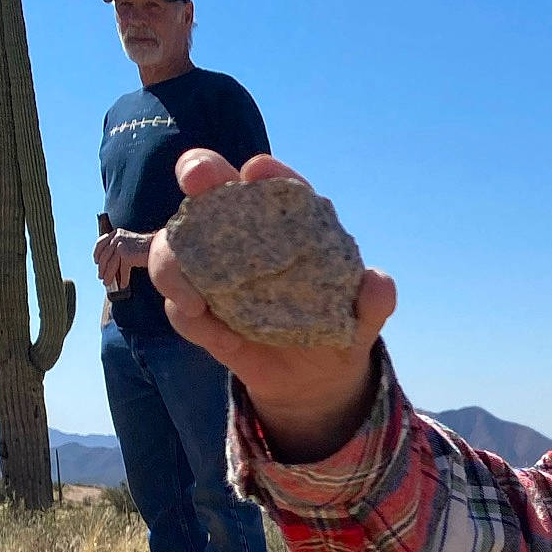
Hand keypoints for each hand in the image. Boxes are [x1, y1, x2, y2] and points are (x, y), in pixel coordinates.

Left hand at [92, 228, 152, 291]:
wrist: (159, 247)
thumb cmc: (146, 248)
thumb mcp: (129, 244)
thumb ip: (119, 248)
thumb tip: (110, 264)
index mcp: (117, 233)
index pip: (101, 243)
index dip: (97, 253)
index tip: (96, 261)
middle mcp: (117, 237)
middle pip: (105, 256)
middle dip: (102, 268)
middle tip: (101, 277)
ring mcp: (121, 246)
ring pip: (111, 264)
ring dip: (109, 275)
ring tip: (107, 283)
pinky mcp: (127, 255)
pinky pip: (122, 270)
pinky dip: (123, 279)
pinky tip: (123, 285)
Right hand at [147, 150, 393, 462]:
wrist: (314, 380)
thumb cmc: (338, 330)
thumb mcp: (363, 319)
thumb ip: (373, 301)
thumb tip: (378, 283)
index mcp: (287, 223)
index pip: (275, 184)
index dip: (265, 174)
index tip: (257, 173)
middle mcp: (242, 234)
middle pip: (210, 186)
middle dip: (198, 171)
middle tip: (196, 180)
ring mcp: (212, 270)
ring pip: (175, 244)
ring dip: (173, 260)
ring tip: (193, 299)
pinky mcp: (199, 312)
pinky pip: (179, 308)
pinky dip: (186, 316)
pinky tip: (210, 332)